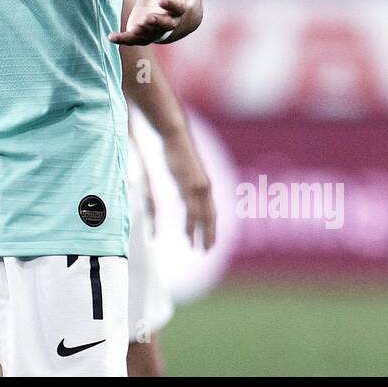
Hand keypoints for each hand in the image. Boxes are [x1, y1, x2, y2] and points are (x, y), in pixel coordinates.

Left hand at [109, 0, 201, 45]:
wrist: (166, 9)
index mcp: (178, 6)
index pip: (178, 7)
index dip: (172, 4)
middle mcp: (168, 20)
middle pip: (165, 25)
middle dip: (157, 22)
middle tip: (148, 18)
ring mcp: (154, 29)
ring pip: (150, 34)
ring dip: (142, 32)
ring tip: (135, 28)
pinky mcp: (141, 34)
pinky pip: (133, 40)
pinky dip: (123, 39)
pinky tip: (111, 36)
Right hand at [164, 134, 214, 249]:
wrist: (175, 136)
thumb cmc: (178, 150)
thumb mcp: (185, 170)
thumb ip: (187, 183)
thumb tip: (187, 191)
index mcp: (205, 184)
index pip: (212, 210)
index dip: (212, 226)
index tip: (211, 239)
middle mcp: (205, 188)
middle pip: (210, 216)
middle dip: (210, 234)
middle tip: (207, 250)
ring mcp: (198, 188)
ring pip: (202, 217)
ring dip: (200, 234)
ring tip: (197, 248)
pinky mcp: (188, 186)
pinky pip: (191, 211)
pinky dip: (191, 225)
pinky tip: (188, 235)